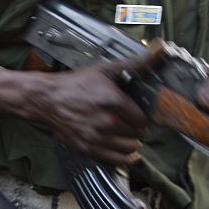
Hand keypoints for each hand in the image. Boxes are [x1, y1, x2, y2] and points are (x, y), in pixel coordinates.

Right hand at [38, 54, 155, 164]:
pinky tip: (120, 148)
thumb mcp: (105, 70)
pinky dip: (122, 156)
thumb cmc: (75, 84)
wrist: (47, 99)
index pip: (143, 119)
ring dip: (130, 142)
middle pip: (138, 134)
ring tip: (125, 135)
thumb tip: (161, 49)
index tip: (137, 114)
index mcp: (114, 102)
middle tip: (130, 123)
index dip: (142, 117)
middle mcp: (107, 122)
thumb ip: (136, 63)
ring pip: (129, 148)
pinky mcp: (87, 147)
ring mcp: (96, 137)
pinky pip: (115, 159)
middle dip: (136, 129)